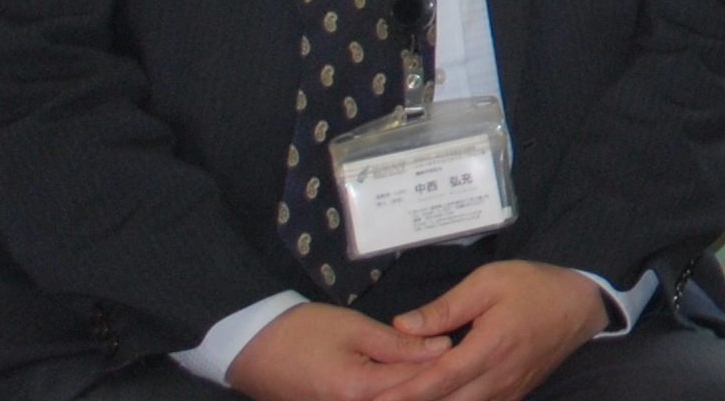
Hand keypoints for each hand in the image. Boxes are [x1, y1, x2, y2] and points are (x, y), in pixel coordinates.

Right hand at [225, 301, 449, 400]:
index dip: (446, 366)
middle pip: (405, 400)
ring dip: (414, 392)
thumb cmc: (301, 332)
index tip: (473, 350)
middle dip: (434, 386)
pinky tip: (407, 382)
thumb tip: (442, 348)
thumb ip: (399, 344)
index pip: (416, 382)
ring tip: (443, 375)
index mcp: (358, 391)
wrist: (251, 348)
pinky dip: (392, 394)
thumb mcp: (354, 329)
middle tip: (464, 366)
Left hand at [374, 263, 609, 400]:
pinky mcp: (511, 395)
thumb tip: (401, 326)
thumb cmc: (534, 286)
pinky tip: (432, 397)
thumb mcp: (489, 281)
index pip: (439, 379)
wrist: (580, 305)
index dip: (404, 393)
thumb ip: (445, 307)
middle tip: (373, 399)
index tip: (374, 399)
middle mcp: (498, 377)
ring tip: (397, 397)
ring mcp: (506, 391)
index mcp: (491, 346)